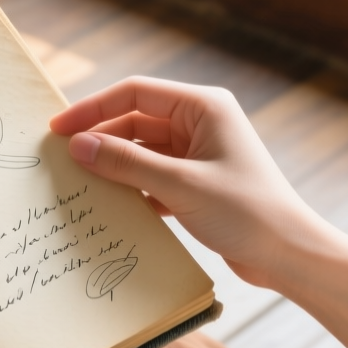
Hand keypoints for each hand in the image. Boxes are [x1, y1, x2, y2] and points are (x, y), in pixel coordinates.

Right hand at [49, 76, 333, 292]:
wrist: (290, 254)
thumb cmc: (247, 212)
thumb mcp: (180, 185)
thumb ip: (126, 163)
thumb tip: (78, 146)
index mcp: (204, 107)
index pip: (135, 93)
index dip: (93, 109)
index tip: (58, 128)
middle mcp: (202, 123)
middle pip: (136, 121)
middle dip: (101, 140)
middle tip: (61, 160)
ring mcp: (200, 154)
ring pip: (143, 152)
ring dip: (115, 167)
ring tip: (80, 184)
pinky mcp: (199, 183)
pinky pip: (154, 176)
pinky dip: (133, 188)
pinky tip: (111, 206)